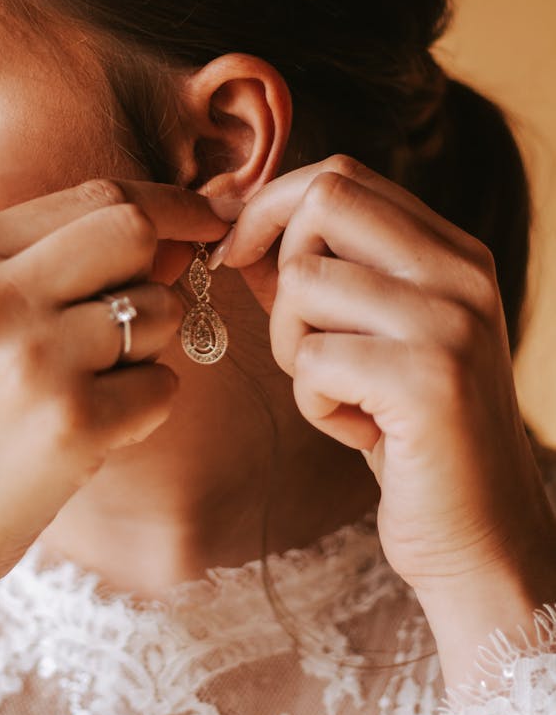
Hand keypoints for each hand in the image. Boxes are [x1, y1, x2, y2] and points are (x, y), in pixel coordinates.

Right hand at [0, 179, 228, 596]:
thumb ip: (57, 265)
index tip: (206, 216)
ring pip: (160, 310)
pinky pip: (163, 386)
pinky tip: (95, 430)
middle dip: (174, 254)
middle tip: (179, 284)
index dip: (169, 202)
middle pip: (133, 231)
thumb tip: (175, 235)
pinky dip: (146, 407)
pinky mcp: (71, 423)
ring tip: (97, 383)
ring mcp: (32, 358)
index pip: (97, 196)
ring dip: (153, 346)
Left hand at [213, 155, 555, 605]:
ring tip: (341, 396)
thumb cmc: (411, 435)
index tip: (237, 253)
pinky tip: (360, 431)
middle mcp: (462, 273)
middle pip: (323, 202)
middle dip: (275, 262)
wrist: (481, 538)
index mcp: (453, 253)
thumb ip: (320, 274)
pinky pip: (313, 360)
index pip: (342, 177)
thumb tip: (232, 217)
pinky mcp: (430, 380)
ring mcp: (451, 322)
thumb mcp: (370, 338)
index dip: (269, 206)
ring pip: (303, 284)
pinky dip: (314, 403)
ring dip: (294, 350)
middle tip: (297, 334)